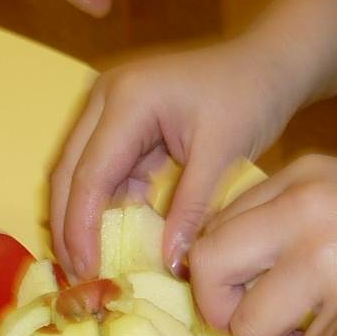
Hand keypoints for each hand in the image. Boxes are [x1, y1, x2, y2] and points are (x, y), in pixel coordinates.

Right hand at [50, 38, 306, 279]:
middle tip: (76, 274)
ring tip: (87, 262)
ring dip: (81, 215)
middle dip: (68, 224)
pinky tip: (110, 236)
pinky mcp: (121, 121)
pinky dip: (105, 203)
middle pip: (69, 170)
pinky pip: (103, 168)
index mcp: (127, 100)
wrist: (268, 61)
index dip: (81, 226)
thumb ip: (191, 208)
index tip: (85, 269)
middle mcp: (105, 98)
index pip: (89, 173)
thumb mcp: (223, 154)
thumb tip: (169, 264)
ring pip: (79, 170)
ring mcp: (109, 107)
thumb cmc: (250, 97)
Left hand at [187, 155, 336, 335]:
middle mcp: (309, 204)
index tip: (241, 298)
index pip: (212, 228)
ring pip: (247, 324)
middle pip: (206, 266)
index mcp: (304, 174)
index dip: (218, 277)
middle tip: (262, 327)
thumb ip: (282, 225)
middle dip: (222, 310)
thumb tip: (202, 277)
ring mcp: (333, 253)